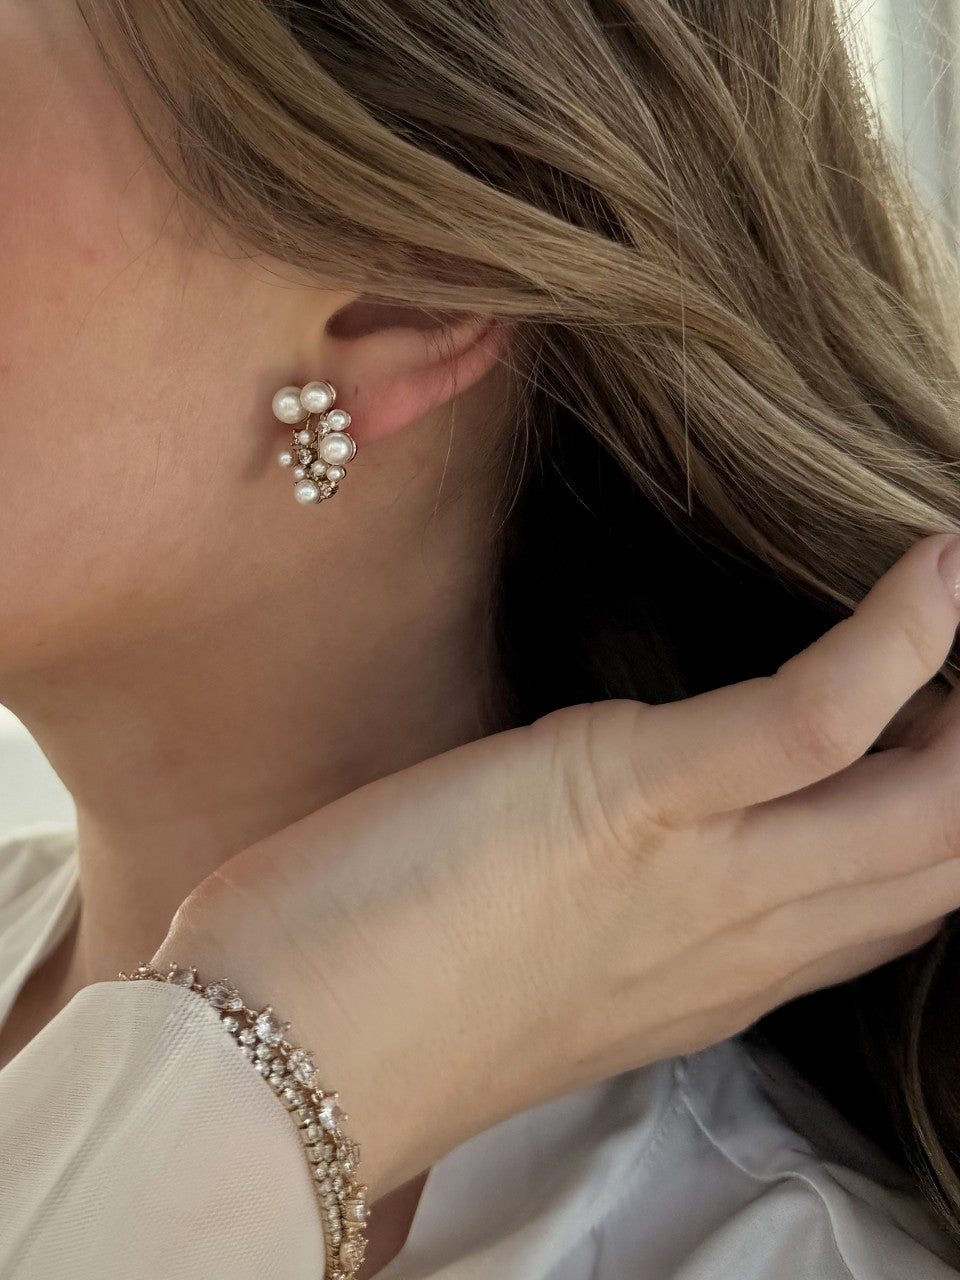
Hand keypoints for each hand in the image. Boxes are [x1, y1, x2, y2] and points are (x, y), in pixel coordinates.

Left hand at [153, 532, 959, 1205]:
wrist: (275, 1054)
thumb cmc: (380, 982)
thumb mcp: (539, 949)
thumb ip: (626, 896)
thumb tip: (661, 813)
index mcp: (712, 971)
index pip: (885, 910)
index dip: (942, 825)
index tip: (947, 739)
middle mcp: (738, 939)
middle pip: (935, 860)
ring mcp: (699, 876)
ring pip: (915, 807)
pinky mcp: (632, 800)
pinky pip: (809, 721)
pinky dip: (892, 644)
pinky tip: (935, 571)